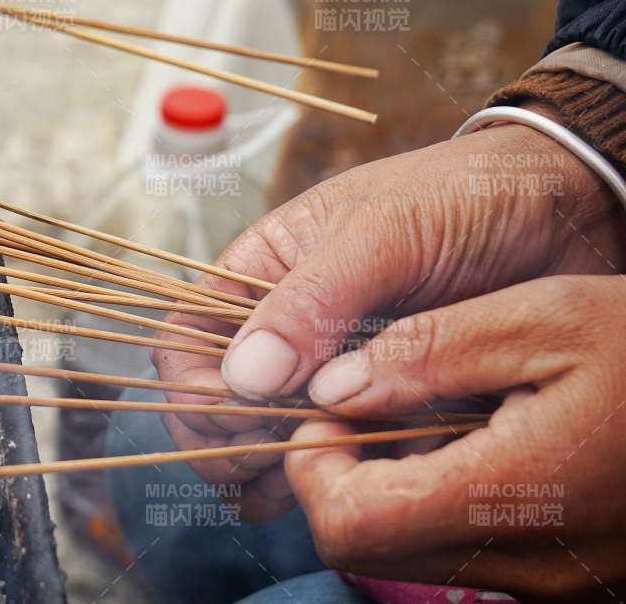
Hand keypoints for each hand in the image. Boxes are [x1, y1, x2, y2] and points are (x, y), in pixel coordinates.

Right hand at [151, 123, 619, 520]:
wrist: (562, 210)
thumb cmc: (460, 199)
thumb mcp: (380, 237)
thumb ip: (310, 303)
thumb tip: (244, 377)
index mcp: (263, 272)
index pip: (187, 341)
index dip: (193, 389)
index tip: (236, 418)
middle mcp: (289, 326)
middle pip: (221, 403)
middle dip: (233, 442)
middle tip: (278, 462)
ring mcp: (337, 368)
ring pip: (274, 437)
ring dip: (277, 469)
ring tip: (311, 479)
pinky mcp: (388, 402)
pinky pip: (338, 451)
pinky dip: (328, 477)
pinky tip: (337, 489)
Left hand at [287, 275, 625, 597]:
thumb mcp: (546, 315)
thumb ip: (428, 350)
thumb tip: (330, 387)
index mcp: (522, 493)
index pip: (354, 526)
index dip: (315, 466)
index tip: (329, 410)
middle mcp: (539, 565)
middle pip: (372, 552)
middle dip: (342, 480)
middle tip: (366, 408)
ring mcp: (561, 585)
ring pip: (420, 559)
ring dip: (392, 493)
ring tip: (426, 417)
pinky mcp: (577, 584)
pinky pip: (475, 557)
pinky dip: (446, 507)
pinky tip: (475, 444)